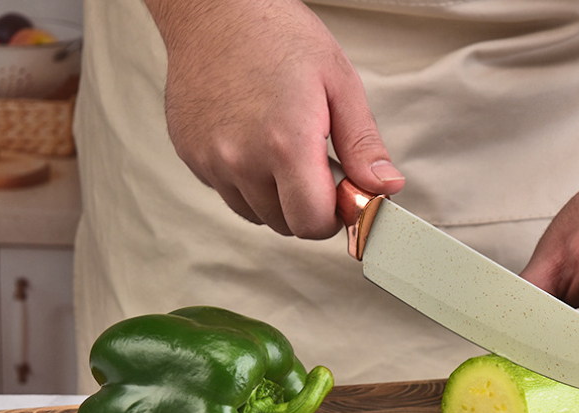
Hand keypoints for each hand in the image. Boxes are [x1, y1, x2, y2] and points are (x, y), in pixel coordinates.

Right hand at [144, 0, 403, 237]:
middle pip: (286, 225)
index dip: (334, 217)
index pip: (313, 224)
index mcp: (286, 145)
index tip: (339, 195)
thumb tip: (385, 188)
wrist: (213, 8)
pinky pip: (229, 193)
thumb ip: (363, 146)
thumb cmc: (277, 34)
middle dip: (307, 206)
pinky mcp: (193, 158)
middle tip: (313, 165)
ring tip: (280, 148)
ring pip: (257, 215)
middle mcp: (242, 161)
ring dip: (275, 198)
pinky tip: (251, 142)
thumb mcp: (339, 82)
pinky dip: (246, 181)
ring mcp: (212, 162)